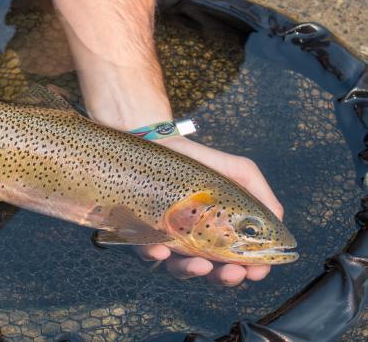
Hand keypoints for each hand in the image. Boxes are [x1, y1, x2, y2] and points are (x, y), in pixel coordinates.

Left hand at [137, 136, 283, 285]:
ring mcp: (168, 239)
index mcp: (220, 232)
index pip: (237, 260)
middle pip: (210, 272)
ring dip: (191, 272)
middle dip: (223, 278)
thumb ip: (262, 196)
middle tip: (231, 272)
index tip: (256, 271)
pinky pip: (145, 253)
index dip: (249, 270)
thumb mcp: (239, 172)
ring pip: (178, 269)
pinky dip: (154, 255)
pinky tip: (160, 250)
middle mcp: (194, 240)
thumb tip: (279, 225)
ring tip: (200, 265)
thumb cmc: (200, 161)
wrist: (160, 142)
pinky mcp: (142, 233)